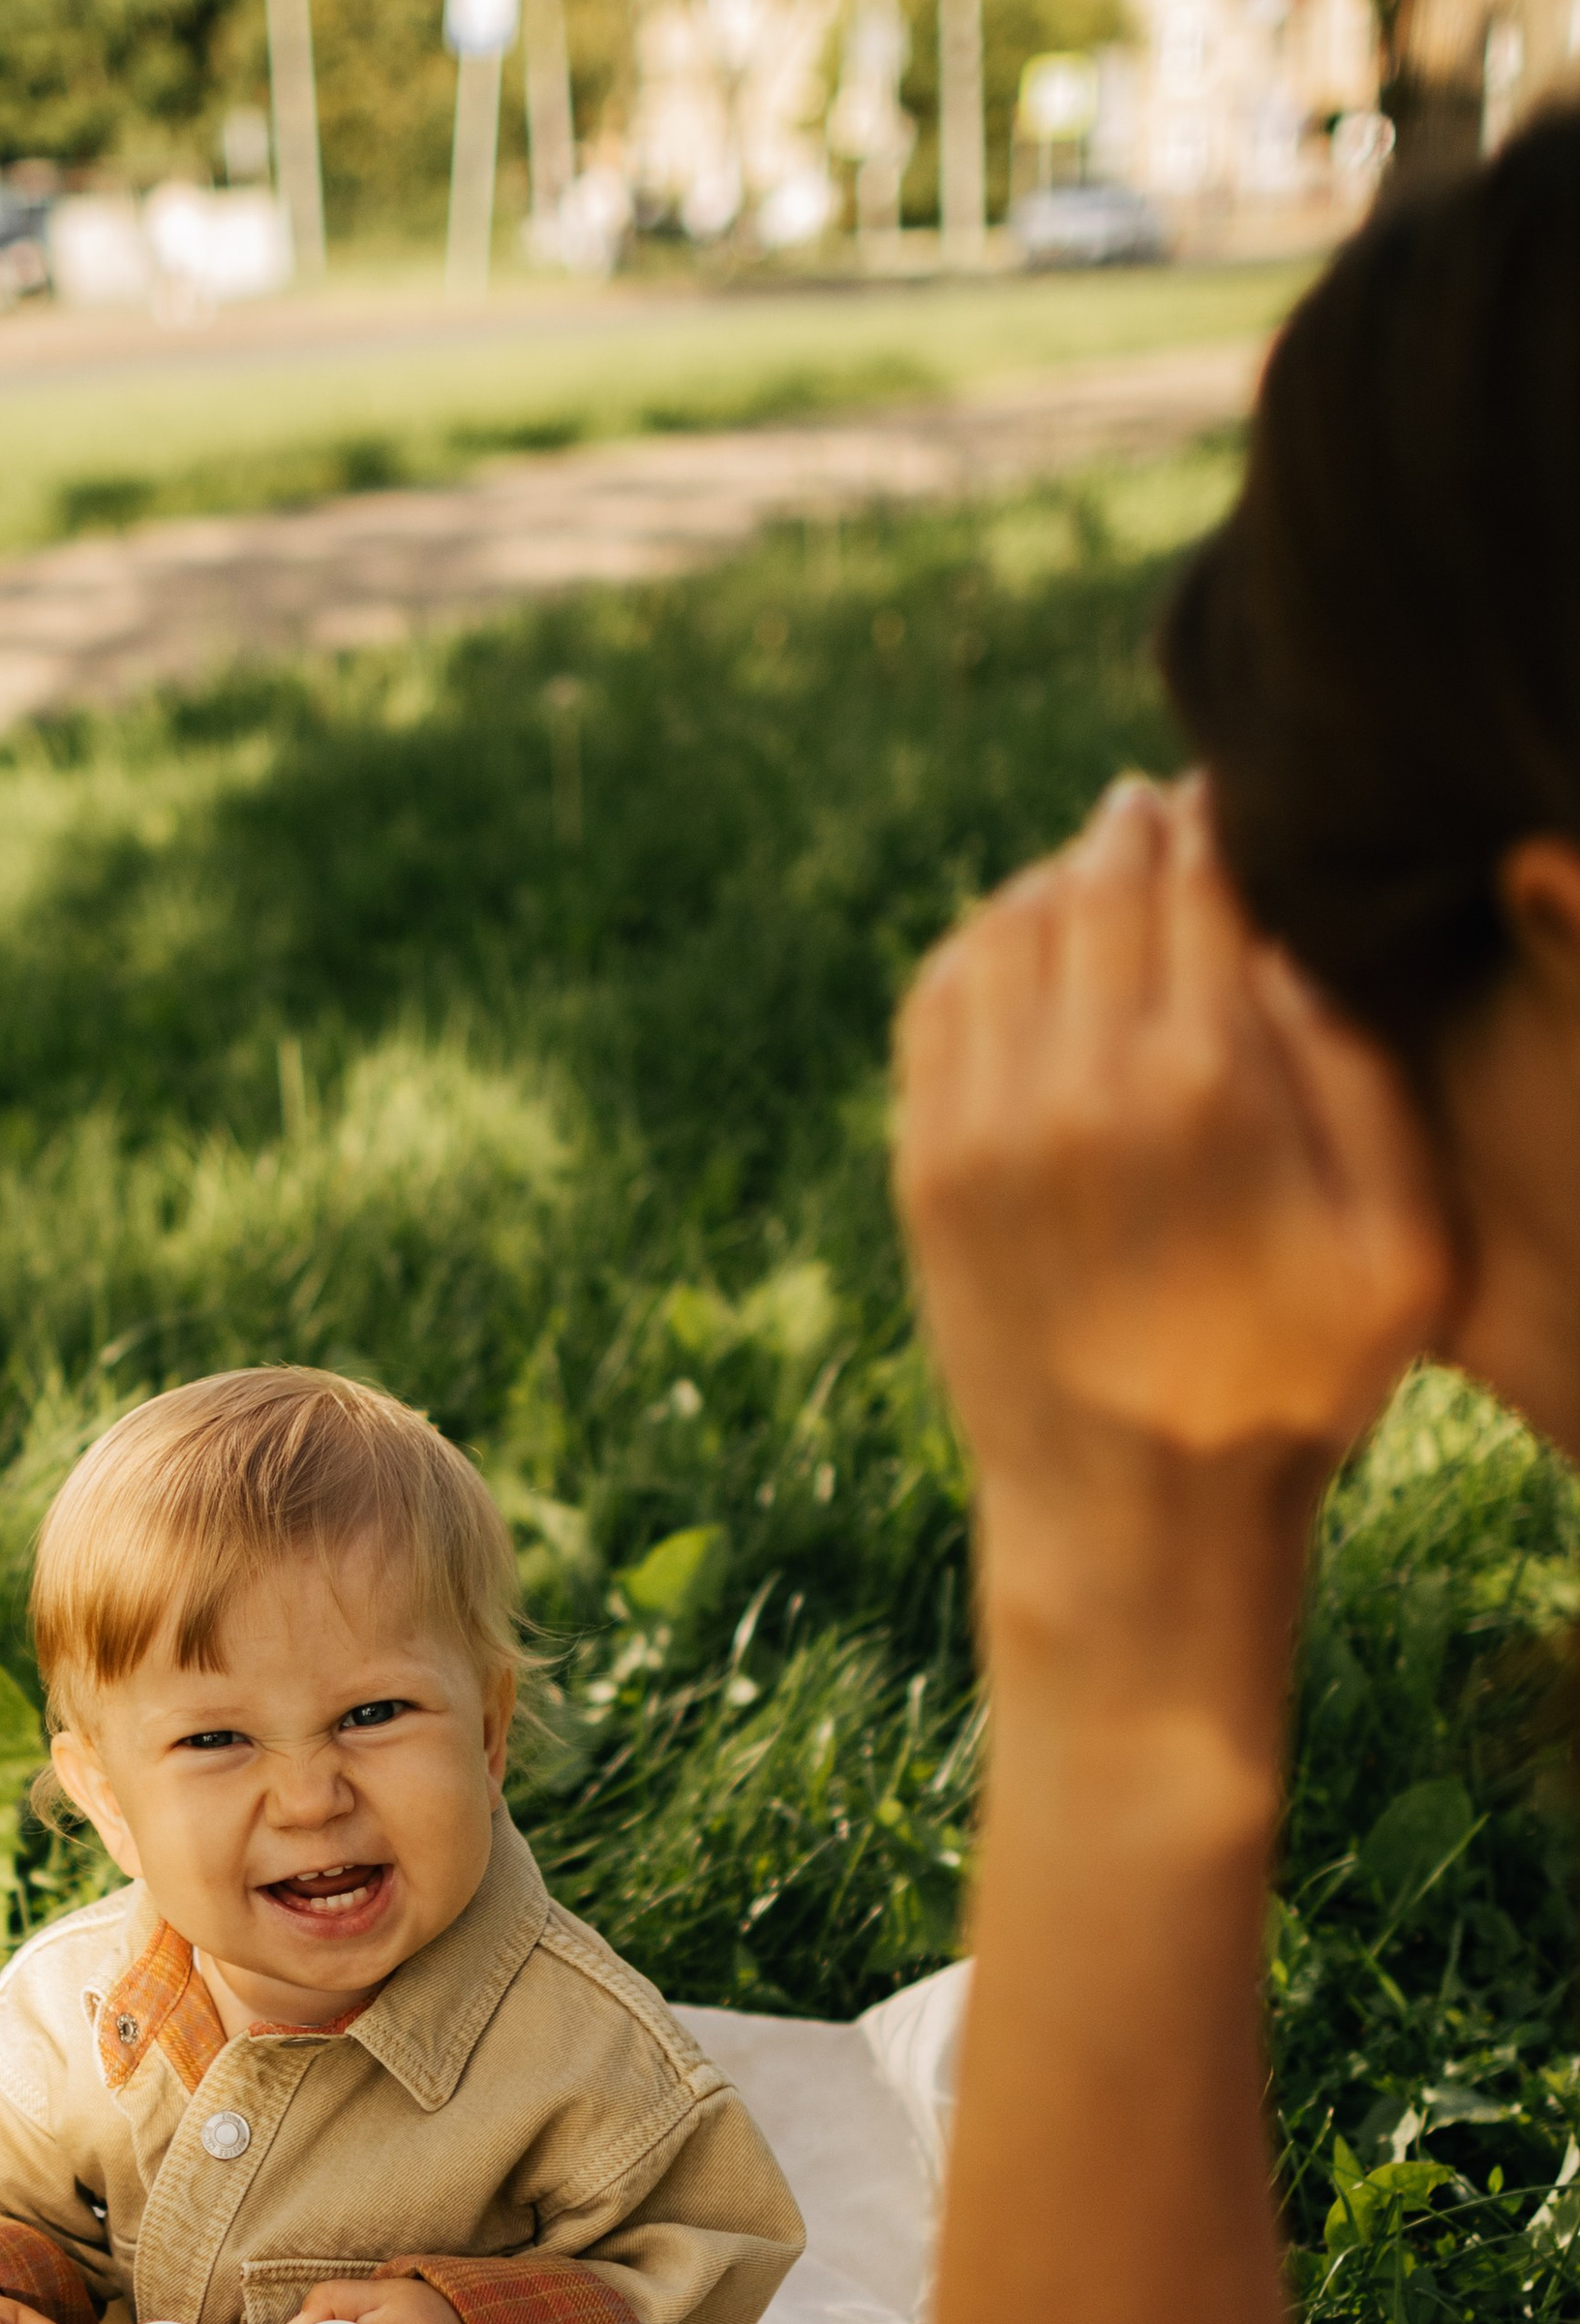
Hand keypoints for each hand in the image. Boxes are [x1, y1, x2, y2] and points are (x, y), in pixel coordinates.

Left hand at [895, 778, 1453, 1640]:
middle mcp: (1074, 1083)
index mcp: (1204, 1082)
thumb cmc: (1294, 1387)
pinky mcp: (922, 1165)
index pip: (1197, 876)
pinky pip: (938, 999)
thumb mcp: (1401, 1240)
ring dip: (1054, 883)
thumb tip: (1290, 933)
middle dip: (1134, 835)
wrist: (1133, 1523)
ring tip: (1102, 877)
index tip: (1234, 800)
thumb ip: (1362, 1069)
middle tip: (1164, 815)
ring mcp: (979, 1122)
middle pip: (1094, 881)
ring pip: (1005, 926)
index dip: (1218, 820)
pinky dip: (979, 948)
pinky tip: (1025, 949)